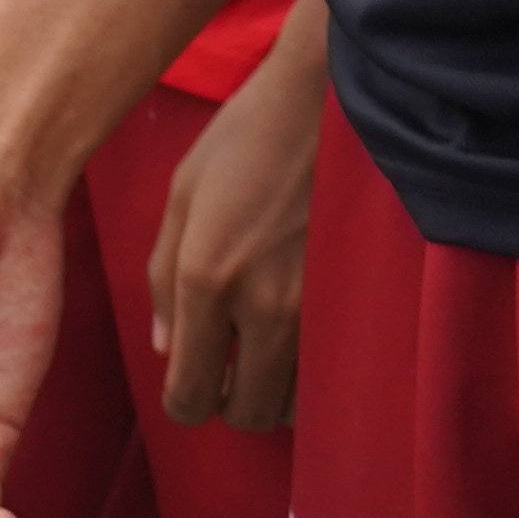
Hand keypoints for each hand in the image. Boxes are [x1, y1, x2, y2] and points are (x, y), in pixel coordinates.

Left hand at [148, 0, 324, 432]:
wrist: (325, 104)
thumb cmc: (244, 139)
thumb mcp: (181, 195)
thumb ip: (162, 277)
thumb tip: (165, 347)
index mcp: (205, 278)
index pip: (192, 391)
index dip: (185, 402)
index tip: (188, 386)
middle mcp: (261, 306)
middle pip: (245, 413)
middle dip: (228, 403)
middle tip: (225, 370)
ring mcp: (316, 309)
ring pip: (293, 405)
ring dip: (272, 393)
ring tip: (261, 354)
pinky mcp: (356, 302)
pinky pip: (331, 374)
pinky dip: (311, 375)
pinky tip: (299, 341)